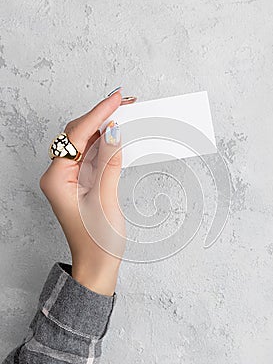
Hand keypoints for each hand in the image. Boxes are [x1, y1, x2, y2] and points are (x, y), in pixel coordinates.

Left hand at [40, 89, 130, 294]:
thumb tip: (114, 132)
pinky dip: (105, 143)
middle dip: (101, 116)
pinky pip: (91, 155)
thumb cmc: (97, 241)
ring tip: (125, 113)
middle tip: (125, 102)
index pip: (77, 136)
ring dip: (104, 127)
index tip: (117, 99)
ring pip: (85, 142)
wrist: (96, 264)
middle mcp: (58, 175)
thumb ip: (108, 163)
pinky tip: (117, 135)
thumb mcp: (105, 199)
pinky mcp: (80, 182)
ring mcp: (69, 178)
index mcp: (57, 179)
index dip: (99, 114)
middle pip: (77, 134)